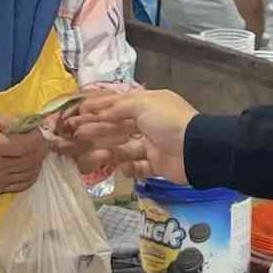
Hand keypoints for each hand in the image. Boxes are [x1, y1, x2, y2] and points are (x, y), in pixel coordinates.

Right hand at [0, 113, 48, 193]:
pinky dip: (30, 175)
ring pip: (30, 174)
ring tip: (33, 150)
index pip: (29, 145)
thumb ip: (11, 121)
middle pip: (32, 160)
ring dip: (37, 161)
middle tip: (37, 137)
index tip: (35, 128)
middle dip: (41, 148)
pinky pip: (21, 185)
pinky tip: (27, 165)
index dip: (38, 135)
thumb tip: (33, 123)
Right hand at [59, 87, 195, 184]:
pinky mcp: (156, 165)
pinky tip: (122, 166)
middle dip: (98, 130)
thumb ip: (119, 107)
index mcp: (148, 104)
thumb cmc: (169, 121)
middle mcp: (149, 123)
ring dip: (110, 151)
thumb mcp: (144, 104)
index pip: (119, 104)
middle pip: (118, 127)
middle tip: (77, 135)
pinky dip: (129, 168)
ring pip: (125, 148)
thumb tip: (99, 110)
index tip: (79, 112)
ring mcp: (153, 145)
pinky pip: (137, 167)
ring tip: (95, 156)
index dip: (99, 108)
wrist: (195, 149)